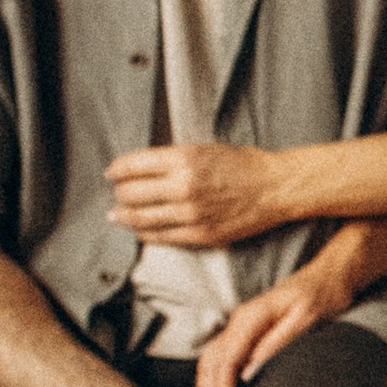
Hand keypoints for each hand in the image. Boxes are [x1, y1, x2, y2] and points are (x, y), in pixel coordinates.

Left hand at [107, 140, 286, 247]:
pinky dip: (144, 233)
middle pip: (131, 194)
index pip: (132, 166)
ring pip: (140, 218)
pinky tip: (140, 230)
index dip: (117, 170)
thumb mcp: (203, 149)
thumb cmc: (242, 165)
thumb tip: (139, 169)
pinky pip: (160, 237)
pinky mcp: (200, 234)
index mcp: (183, 159)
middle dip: (119, 194)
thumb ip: (171, 159)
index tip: (112, 173)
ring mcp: (190, 214)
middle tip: (117, 194)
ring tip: (118, 215)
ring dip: (124, 216)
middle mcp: (183, 186)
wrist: (275, 188)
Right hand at [195, 264, 349, 386]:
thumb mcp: (306, 318)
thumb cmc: (321, 296)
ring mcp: (239, 326)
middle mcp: (239, 321)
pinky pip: (220, 359)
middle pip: (212, 363)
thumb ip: (277, 343)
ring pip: (210, 362)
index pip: (227, 360)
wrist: (327, 277)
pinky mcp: (244, 333)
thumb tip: (250, 372)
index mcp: (251, 317)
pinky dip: (214, 382)